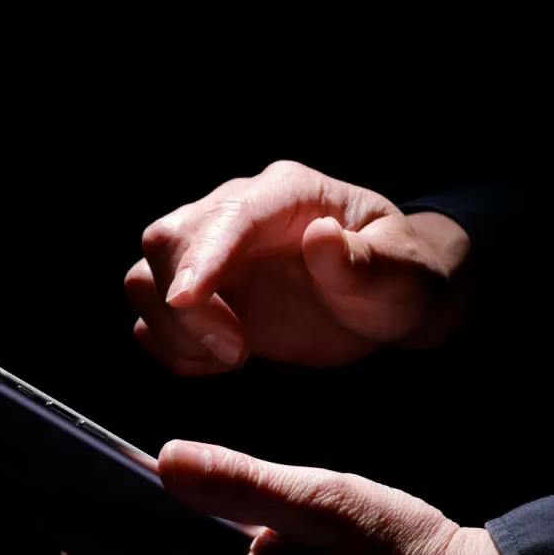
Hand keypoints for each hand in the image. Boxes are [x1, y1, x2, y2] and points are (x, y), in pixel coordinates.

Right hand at [123, 160, 469, 373]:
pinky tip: (219, 360)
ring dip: (174, 328)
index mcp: (286, 194)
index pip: (229, 215)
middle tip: (237, 351)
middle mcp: (235, 215)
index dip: (203, 255)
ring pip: (147, 279)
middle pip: (167, 240)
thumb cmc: (400, 278)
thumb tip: (322, 239)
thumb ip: (368, 261)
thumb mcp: (405, 274)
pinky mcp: (198, 297)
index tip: (190, 300)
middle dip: (185, 302)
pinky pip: (153, 320)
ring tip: (234, 356)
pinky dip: (173, 348)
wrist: (386, 299)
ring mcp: (210, 254)